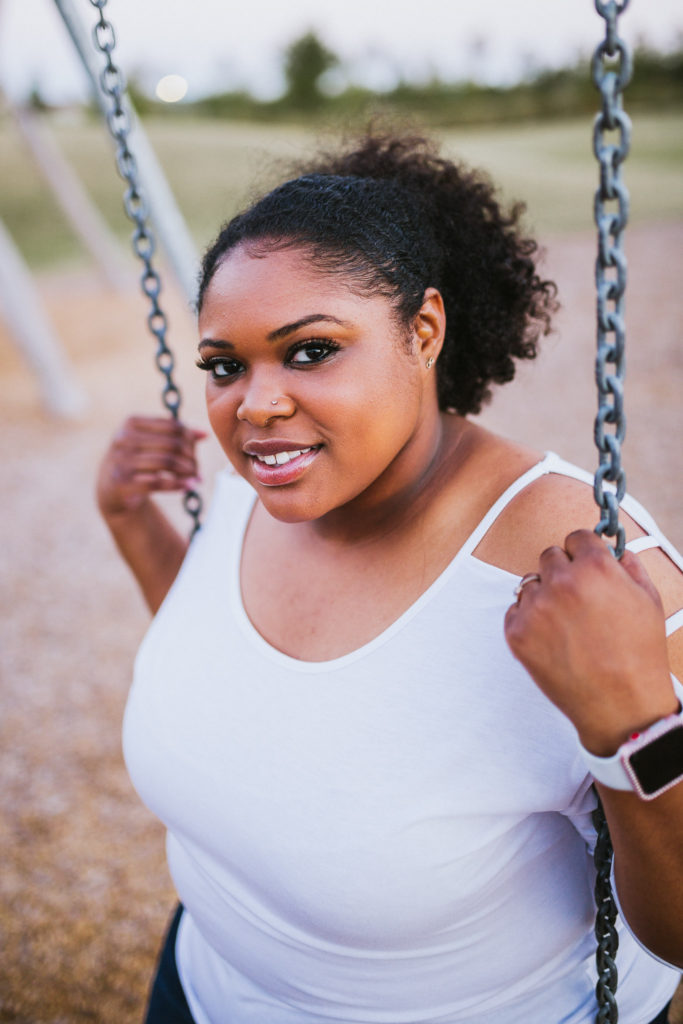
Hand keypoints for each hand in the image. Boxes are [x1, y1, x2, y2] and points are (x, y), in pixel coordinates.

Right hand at [97, 415, 206, 517]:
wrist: (110, 489)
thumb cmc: (137, 461)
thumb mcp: (151, 443)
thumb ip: (176, 436)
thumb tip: (204, 434)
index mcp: (132, 422)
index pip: (173, 426)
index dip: (190, 440)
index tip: (195, 453)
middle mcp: (124, 438)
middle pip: (172, 444)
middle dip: (191, 458)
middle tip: (197, 470)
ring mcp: (121, 460)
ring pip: (167, 462)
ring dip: (187, 472)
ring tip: (196, 479)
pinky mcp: (122, 482)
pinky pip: (158, 482)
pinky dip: (178, 485)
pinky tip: (189, 487)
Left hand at [504, 529, 677, 755]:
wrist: (621, 705)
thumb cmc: (639, 654)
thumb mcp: (649, 601)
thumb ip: (629, 566)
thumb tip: (614, 551)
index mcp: (595, 567)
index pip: (575, 537)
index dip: (583, 551)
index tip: (584, 564)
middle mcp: (561, 582)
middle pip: (549, 556)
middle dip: (562, 572)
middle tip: (577, 599)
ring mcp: (536, 608)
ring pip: (530, 584)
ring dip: (544, 596)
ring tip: (566, 625)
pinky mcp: (517, 632)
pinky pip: (514, 611)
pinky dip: (528, 620)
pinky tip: (551, 639)